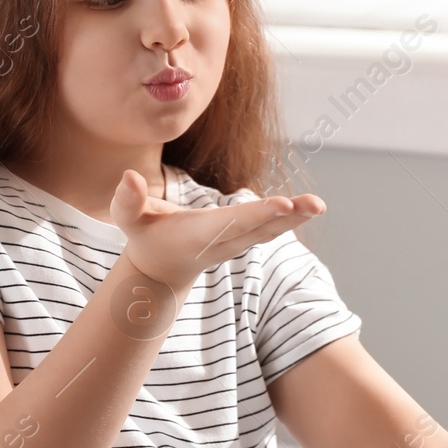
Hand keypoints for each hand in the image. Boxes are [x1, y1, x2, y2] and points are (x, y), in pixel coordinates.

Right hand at [109, 169, 325, 292]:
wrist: (161, 270)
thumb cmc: (146, 237)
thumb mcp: (129, 220)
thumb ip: (128, 201)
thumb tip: (128, 177)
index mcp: (198, 235)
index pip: (232, 222)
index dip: (258, 213)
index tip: (283, 204)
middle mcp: (222, 241)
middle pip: (259, 228)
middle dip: (286, 217)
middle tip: (314, 205)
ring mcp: (236, 243)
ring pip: (270, 230)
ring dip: (297, 218)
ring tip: (319, 205)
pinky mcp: (244, 239)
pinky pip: (271, 229)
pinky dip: (292, 219)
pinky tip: (312, 207)